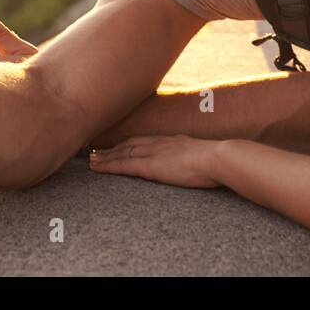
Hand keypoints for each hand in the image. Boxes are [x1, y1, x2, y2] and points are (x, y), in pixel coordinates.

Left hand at [88, 135, 222, 188]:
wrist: (218, 158)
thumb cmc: (218, 160)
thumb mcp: (205, 153)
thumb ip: (196, 156)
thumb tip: (198, 160)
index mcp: (173, 140)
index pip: (144, 140)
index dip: (128, 143)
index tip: (117, 145)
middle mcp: (159, 143)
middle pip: (129, 144)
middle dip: (112, 148)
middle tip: (95, 151)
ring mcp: (153, 153)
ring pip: (121, 153)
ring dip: (104, 157)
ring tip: (91, 160)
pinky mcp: (149, 166)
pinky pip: (122, 165)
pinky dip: (107, 166)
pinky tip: (96, 168)